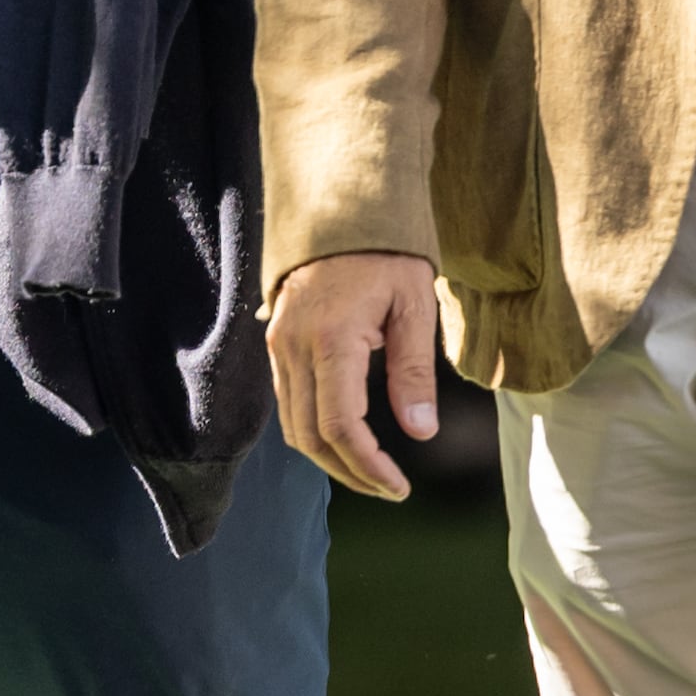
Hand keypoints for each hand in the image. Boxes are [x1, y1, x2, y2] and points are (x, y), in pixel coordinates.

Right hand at [266, 251, 441, 501]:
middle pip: (309, 437)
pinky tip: (346, 436)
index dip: (368, 467)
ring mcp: (278, 344)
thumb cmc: (385, 254)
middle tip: (388, 489)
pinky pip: (287, 401)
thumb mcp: (414, 306)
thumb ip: (414, 372)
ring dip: (328, 458)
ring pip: (292, 425)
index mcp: (332, 340)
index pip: (341, 427)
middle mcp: (294, 347)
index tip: (399, 488)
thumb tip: (420, 432)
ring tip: (370, 471)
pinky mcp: (275, 341)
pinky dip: (313, 430)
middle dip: (349, 473)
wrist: (340, 206)